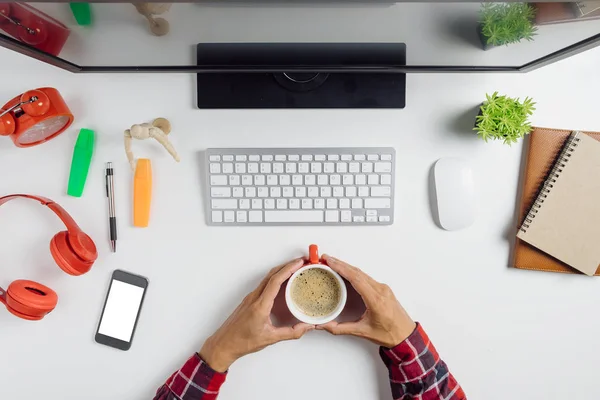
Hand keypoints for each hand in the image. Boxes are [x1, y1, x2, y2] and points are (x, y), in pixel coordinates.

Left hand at [199, 258, 313, 371]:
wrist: (224, 344)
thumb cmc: (243, 341)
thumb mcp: (270, 338)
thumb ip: (291, 333)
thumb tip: (307, 327)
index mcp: (260, 305)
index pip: (275, 281)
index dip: (288, 269)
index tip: (299, 263)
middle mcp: (254, 298)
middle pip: (272, 275)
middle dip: (287, 265)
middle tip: (301, 262)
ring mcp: (251, 297)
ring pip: (267, 278)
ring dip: (281, 270)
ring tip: (294, 269)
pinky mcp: (250, 300)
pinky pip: (264, 284)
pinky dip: (275, 278)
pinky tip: (282, 281)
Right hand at [317, 255, 415, 347]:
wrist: (406, 335)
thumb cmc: (389, 334)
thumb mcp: (362, 332)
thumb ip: (341, 329)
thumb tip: (324, 325)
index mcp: (375, 300)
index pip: (356, 278)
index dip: (341, 268)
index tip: (330, 261)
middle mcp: (380, 291)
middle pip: (357, 272)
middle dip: (340, 264)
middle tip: (326, 259)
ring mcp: (383, 288)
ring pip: (362, 273)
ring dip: (347, 267)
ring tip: (333, 263)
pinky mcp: (383, 289)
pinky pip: (367, 277)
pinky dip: (354, 272)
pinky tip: (347, 271)